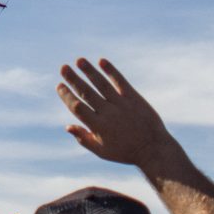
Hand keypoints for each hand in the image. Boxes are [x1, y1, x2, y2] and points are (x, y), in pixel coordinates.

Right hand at [57, 58, 175, 167]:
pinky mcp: (134, 98)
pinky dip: (111, 71)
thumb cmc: (125, 152)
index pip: (77, 107)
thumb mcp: (102, 151)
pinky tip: (101, 61)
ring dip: (89, 71)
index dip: (67, 95)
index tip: (59, 85)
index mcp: (98, 127)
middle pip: (86, 93)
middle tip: (63, 67)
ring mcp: (121, 104)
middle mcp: (108, 113)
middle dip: (73, 79)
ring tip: (79, 60)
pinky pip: (120, 82)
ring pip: (101, 84)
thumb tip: (67, 126)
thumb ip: (84, 139)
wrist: (153, 149)